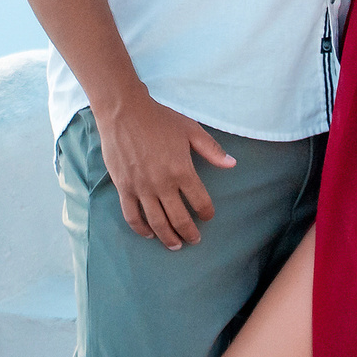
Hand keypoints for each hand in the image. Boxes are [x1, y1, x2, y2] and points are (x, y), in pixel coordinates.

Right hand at [95, 86, 235, 249]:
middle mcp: (163, 184)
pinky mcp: (124, 187)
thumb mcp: (190, 130)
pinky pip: (132, 216)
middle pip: (180, 219)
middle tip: (194, 240)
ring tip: (176, 245)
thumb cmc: (159, 119)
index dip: (206, 213)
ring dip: (168, 238)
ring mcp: (142, 188)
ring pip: (157, 223)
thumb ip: (212, 150)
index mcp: (182, 170)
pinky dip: (141, 229)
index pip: (200, 202)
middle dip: (190, 233)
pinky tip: (148, 234)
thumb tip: (232, 164)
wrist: (124, 111)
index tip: (207, 216)